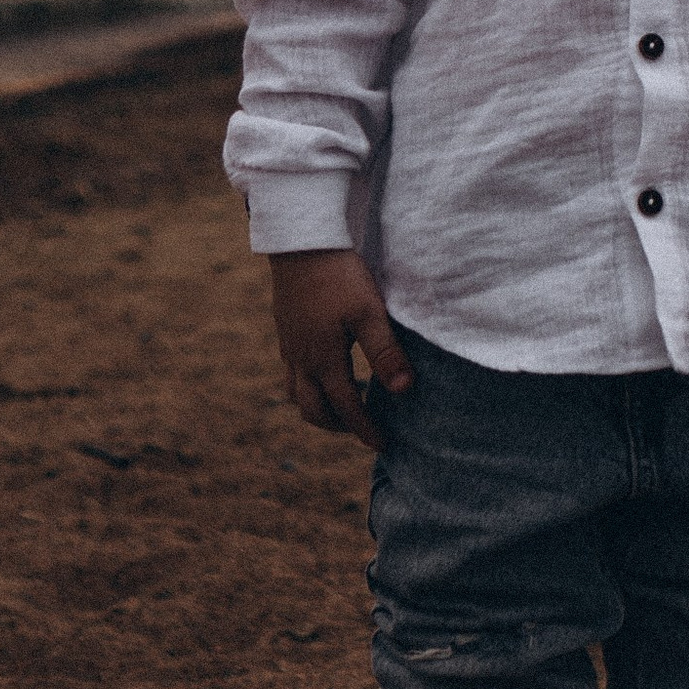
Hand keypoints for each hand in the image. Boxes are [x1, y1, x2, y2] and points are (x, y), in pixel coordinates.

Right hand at [270, 248, 412, 444]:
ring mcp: (289, 345)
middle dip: (338, 425)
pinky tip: (326, 370)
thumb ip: (385, 352)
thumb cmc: (339, 275)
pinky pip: (290, 373)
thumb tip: (403, 391)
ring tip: (344, 404)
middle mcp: (301, 359)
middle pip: (312, 410)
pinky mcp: (285, 330)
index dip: (365, 429)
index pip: (345, 407)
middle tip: (364, 428)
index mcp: (323, 360)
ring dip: (319, 408)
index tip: (383, 446)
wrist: (300, 242)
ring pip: (296, 394)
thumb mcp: (369, 312)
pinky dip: (308, 385)